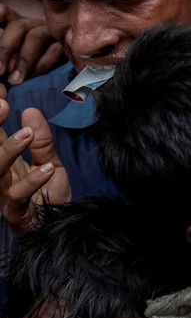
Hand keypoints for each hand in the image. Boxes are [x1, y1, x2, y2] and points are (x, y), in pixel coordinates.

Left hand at [0, 13, 65, 86]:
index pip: (5, 14)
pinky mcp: (71, 44)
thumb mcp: (26, 65)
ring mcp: (56, 33)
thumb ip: (11, 62)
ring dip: (23, 60)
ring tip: (15, 81)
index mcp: (24, 27)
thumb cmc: (45, 72)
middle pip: (18, 27)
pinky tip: (37, 76)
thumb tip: (3, 70)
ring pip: (36, 37)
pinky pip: (56, 49)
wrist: (81, 77)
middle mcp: (39, 26)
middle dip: (4, 49)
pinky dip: (44, 63)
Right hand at [0, 102, 71, 235]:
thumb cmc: (48, 196)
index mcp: (4, 160)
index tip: (0, 91)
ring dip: (9, 149)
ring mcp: (2, 192)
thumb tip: (30, 111)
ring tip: (26, 134)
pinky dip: (32, 180)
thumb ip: (41, 141)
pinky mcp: (12, 210)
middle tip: (2, 104)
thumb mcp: (50, 162)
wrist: (57, 226)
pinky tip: (48, 168)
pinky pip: (16, 194)